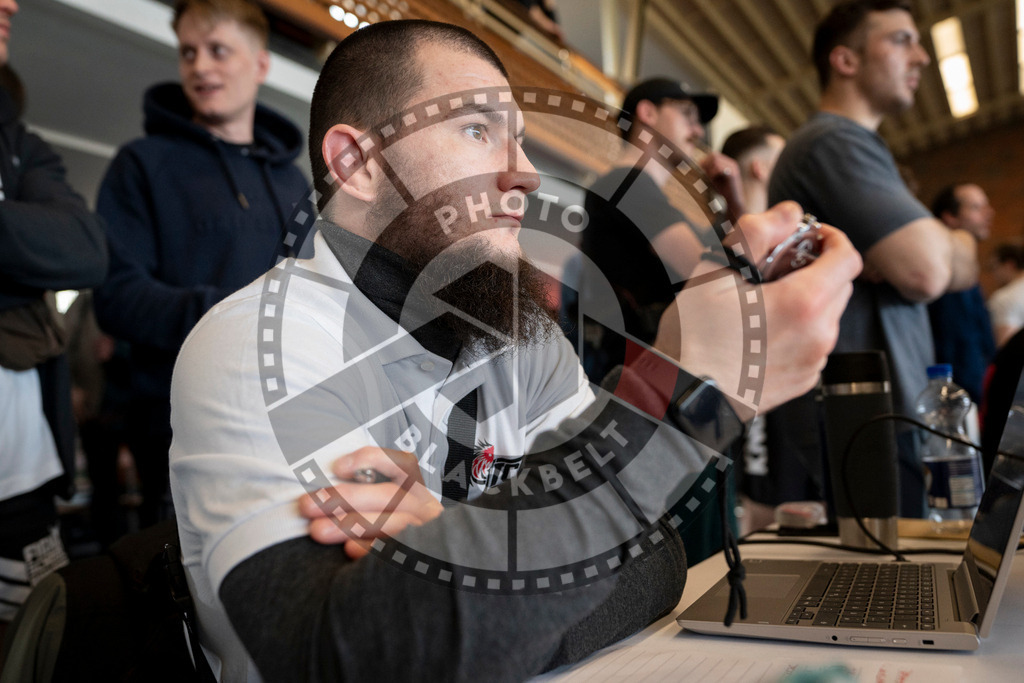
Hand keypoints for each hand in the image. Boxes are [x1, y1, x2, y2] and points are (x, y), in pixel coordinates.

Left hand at [298, 446, 442, 558]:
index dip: (371, 460)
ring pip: (391, 523)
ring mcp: (424, 533)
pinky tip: (349, 550)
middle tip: (307, 505)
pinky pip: (395, 552)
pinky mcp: (417, 558)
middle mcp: (424, 507)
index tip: (337, 468)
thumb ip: (363, 493)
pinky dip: (372, 549)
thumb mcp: (383, 505)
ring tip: (317, 530)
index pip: (402, 464)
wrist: (421, 568)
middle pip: (388, 495)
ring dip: (351, 525)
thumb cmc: (387, 529)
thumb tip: (321, 488)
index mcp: (416, 488)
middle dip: (345, 497)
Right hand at [654, 201, 861, 413]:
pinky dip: (798, 330)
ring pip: (827, 316)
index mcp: (804, 303)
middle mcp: (820, 335)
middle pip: (841, 285)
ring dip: (807, 300)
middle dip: (817, 267)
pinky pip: (814, 344)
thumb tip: (790, 212)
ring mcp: (814, 361)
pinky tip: (761, 332)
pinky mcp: (804, 381)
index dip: (830, 237)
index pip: (848, 257)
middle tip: (775, 267)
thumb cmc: (695, 336)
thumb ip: (757, 232)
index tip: (805, 235)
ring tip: (762, 303)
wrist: (684, 395)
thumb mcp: (716, 271)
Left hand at [699, 151, 744, 220]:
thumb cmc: (723, 192)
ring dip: (709, 168)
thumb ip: (709, 171)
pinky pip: (718, 168)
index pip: (714, 155)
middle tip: (705, 174)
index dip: (705, 161)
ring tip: (710, 177)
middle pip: (714, 155)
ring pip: (715, 160)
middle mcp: (731, 163)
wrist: (733, 202)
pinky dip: (713, 173)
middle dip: (706, 164)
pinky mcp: (733, 174)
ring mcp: (733, 168)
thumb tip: (699, 163)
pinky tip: (713, 179)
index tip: (702, 170)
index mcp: (728, 163)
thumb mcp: (714, 179)